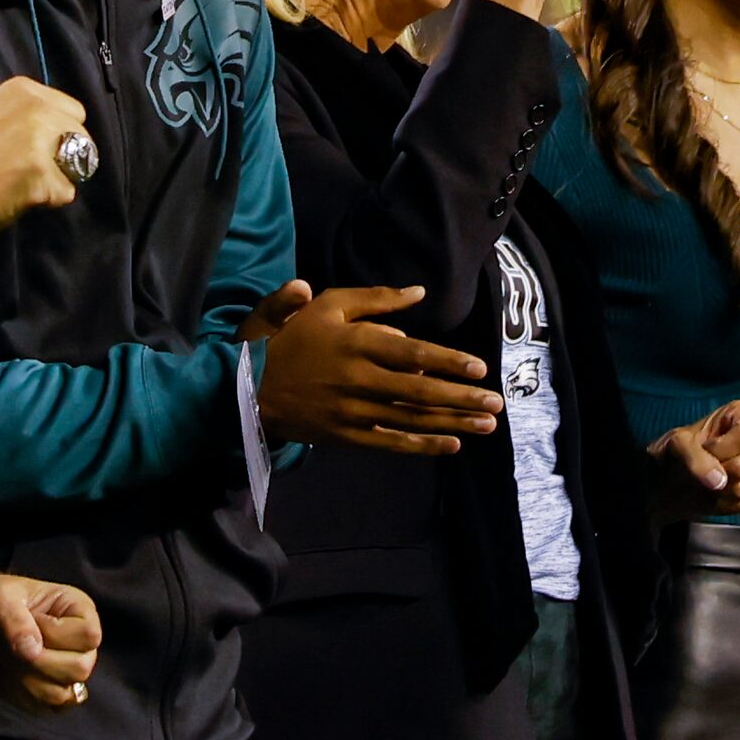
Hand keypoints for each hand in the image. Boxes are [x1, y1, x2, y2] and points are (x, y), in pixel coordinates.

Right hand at [0, 76, 86, 234]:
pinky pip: (66, 191)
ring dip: (57, 178)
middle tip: (32, 168)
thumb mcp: (0, 114)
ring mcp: (40, 140)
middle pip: (81, 136)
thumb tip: (66, 133)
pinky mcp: (42, 172)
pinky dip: (49, 199)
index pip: (74, 112)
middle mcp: (37, 108)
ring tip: (25, 180)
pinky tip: (22, 194)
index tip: (38, 147)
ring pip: (79, 164)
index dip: (61, 134)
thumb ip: (33, 116)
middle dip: (65, 155)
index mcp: (26, 90)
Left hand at [0, 573, 101, 711]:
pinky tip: (12, 677)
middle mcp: (78, 642)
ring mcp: (65, 669)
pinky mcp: (49, 690)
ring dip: (33, 681)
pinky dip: (29, 697)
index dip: (58, 634)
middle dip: (43, 661)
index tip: (32, 621)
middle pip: (82, 667)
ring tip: (11, 660)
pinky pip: (52, 708)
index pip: (89, 635)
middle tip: (15, 647)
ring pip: (67, 694)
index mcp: (77, 609)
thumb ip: (15, 619)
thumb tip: (33, 651)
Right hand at [253, 282, 502, 456]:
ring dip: (452, 423)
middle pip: (420, 390)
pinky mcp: (345, 436)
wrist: (242, 387)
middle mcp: (359, 379)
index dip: (449, 362)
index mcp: (355, 343)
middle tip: (496, 404)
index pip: (413, 354)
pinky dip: (421, 446)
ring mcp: (352, 411)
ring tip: (485, 425)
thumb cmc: (285, 339)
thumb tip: (417, 293)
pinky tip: (451, 446)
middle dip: (462, 398)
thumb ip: (371, 298)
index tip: (479, 369)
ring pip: (410, 418)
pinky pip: (390, 443)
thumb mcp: (323, 305)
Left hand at [645, 399, 739, 521]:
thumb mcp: (677, 445)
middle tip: (704, 467)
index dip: (720, 449)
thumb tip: (719, 481)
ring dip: (718, 490)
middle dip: (716, 471)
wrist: (677, 478)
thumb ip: (694, 456)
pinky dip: (728, 504)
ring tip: (709, 480)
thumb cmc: (681, 452)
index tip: (705, 448)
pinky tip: (720, 493)